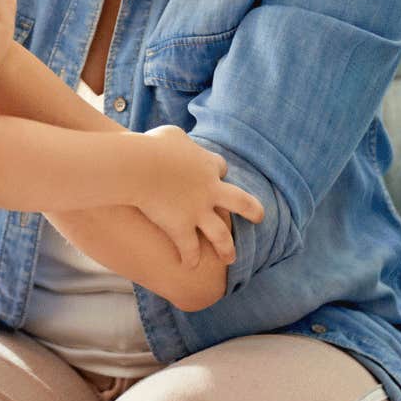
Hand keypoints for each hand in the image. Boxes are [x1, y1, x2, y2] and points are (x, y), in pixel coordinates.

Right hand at [131, 126, 265, 267]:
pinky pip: (189, 248)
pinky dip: (190, 258)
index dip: (217, 172)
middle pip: (240, 202)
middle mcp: (210, 190)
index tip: (214, 176)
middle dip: (252, 210)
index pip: (220, 168)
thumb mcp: (170, 134)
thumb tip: (175, 144)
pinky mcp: (181, 228)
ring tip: (230, 258)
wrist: (140, 166)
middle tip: (260, 217)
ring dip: (226, 248)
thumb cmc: (152, 146)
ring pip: (220, 235)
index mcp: (208, 165)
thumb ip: (180, 140)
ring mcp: (198, 211)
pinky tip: (189, 266)